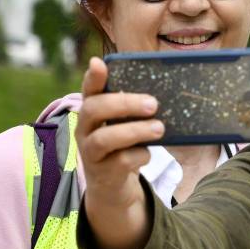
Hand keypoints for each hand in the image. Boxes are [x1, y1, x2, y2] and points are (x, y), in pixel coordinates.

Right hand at [77, 57, 163, 248]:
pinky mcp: (103, 172)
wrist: (112, 186)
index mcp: (92, 111)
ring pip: (105, 138)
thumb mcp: (124, 124)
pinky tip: (147, 154)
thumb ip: (134, 108)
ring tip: (159, 128)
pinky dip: (140, 155)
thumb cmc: (122, 145)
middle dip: (123, 104)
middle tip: (153, 104)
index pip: (88, 90)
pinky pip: (122, 162)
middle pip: (93, 110)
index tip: (99, 62)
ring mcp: (91, 152)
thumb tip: (164, 90)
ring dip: (135, 131)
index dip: (93, 77)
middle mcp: (85, 130)